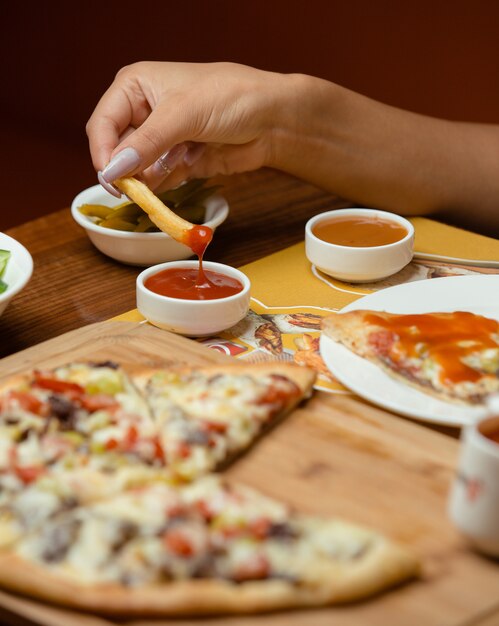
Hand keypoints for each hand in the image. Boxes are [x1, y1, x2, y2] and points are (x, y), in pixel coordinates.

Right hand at [86, 61, 293, 194]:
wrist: (273, 120)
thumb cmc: (231, 97)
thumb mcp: (184, 113)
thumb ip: (148, 142)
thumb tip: (114, 169)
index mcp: (135, 87)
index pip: (102, 124)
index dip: (103, 153)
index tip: (113, 180)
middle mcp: (143, 113)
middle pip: (116, 151)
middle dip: (127, 170)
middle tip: (137, 189)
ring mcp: (161, 140)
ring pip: (137, 170)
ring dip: (151, 177)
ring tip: (179, 162)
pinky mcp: (177, 161)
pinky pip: (159, 180)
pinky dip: (167, 183)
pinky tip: (189, 165)